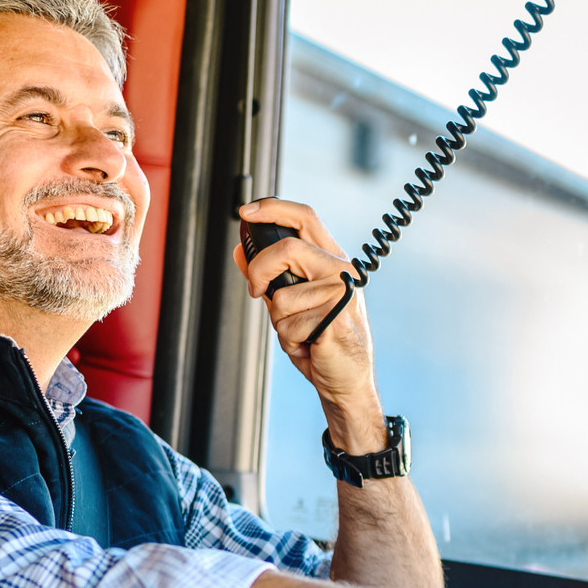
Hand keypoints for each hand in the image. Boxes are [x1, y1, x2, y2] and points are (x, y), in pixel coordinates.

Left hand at [235, 198, 382, 449]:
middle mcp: (341, 271)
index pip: (305, 217)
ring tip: (301, 332)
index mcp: (332, 260)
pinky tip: (309, 345)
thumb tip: (240, 251)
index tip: (246, 212)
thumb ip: (269, 275)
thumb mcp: (291, 301)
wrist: (347, 379)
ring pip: (282, 296)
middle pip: (287, 248)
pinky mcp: (336, 319)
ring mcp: (341, 294)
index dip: (273, 208)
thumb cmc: (322, 340)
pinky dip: (290, 342)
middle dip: (259, 271)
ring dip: (280, 322)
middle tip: (257, 291)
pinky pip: (290, 325)